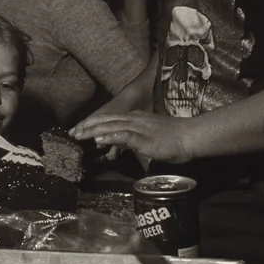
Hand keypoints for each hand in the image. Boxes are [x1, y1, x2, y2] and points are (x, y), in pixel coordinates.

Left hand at [71, 110, 194, 163]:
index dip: (93, 123)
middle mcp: (135, 120)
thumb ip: (134, 141)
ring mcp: (140, 128)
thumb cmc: (174, 139)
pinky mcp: (146, 138)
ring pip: (112, 126)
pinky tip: (99, 140)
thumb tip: (120, 145)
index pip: (110, 119)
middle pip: (106, 120)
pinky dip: (111, 137)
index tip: (79, 129)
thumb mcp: (149, 138)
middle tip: (72, 132)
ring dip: (94, 130)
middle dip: (87, 126)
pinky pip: (125, 136)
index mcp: (135, 118)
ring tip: (79, 135)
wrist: (191, 136)